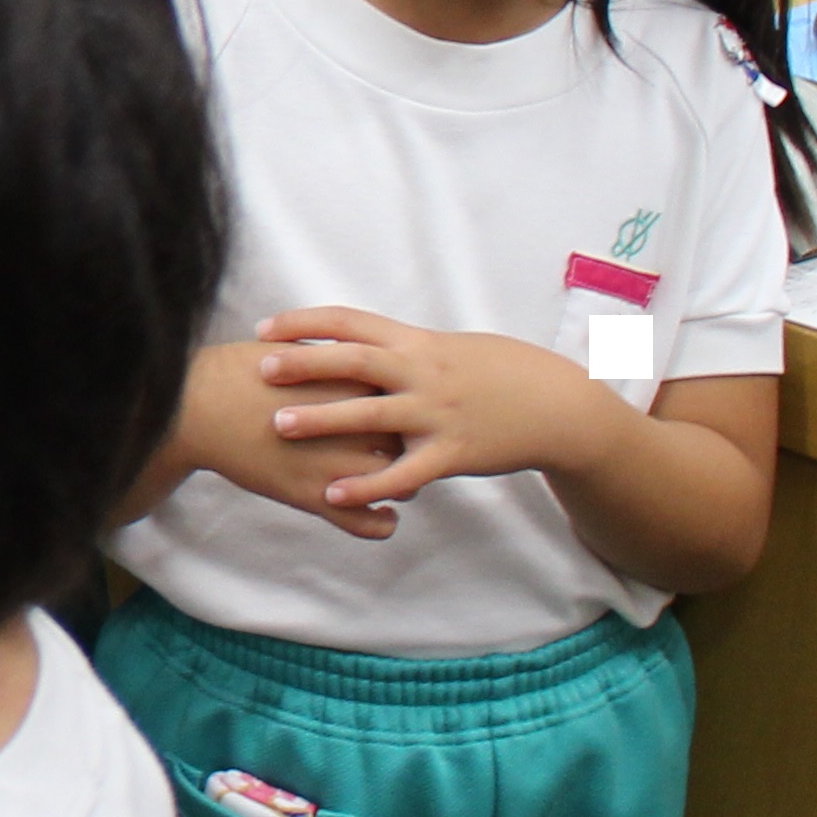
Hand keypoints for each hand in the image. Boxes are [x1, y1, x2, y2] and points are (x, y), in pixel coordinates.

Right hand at [161, 333, 403, 536]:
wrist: (196, 407)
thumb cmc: (239, 373)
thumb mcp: (294, 349)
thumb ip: (334, 355)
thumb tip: (356, 351)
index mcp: (352, 381)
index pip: (409, 396)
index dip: (410, 404)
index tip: (405, 410)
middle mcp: (355, 424)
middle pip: (414, 440)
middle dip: (415, 447)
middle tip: (407, 450)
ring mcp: (337, 463)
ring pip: (403, 484)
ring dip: (405, 485)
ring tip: (398, 485)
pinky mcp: (315, 497)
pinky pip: (367, 523)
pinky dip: (381, 524)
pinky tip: (381, 517)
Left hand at [257, 306, 628, 529]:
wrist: (557, 406)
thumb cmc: (498, 373)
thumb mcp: (447, 347)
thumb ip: (400, 347)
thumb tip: (355, 340)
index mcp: (416, 342)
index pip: (350, 322)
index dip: (304, 322)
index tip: (264, 327)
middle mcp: (422, 372)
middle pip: (353, 361)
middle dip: (304, 363)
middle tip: (260, 368)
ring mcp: (437, 414)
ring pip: (371, 414)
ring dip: (322, 419)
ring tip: (278, 424)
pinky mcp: (453, 453)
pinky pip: (403, 472)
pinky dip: (367, 484)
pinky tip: (333, 494)